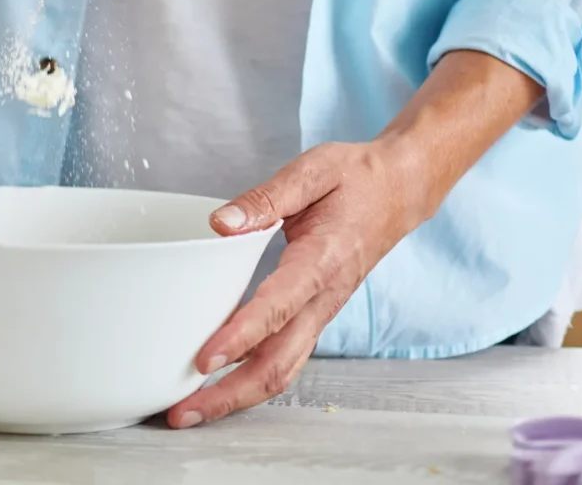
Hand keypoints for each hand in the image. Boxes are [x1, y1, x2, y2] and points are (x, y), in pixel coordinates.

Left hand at [166, 50, 543, 428]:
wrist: (400, 190)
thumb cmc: (357, 178)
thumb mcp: (312, 171)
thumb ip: (265, 197)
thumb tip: (220, 223)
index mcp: (321, 261)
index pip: (278, 308)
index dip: (241, 336)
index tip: (205, 358)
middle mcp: (323, 298)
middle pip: (278, 363)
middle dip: (229, 392)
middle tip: (181, 410)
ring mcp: (322, 313)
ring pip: (283, 370)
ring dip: (237, 396)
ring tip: (191, 410)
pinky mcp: (315, 315)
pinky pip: (286, 358)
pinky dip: (253, 380)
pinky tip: (220, 385)